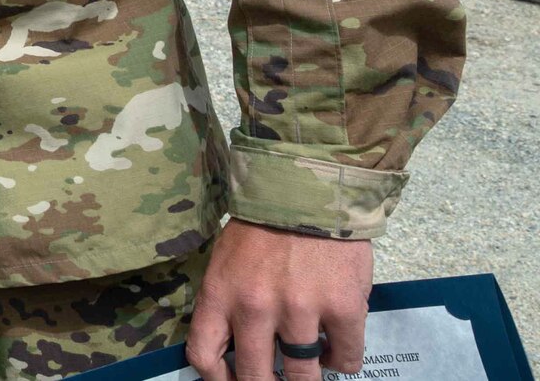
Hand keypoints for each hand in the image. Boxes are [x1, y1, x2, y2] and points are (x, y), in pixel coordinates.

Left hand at [186, 220, 371, 380]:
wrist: (307, 188)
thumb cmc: (261, 227)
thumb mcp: (224, 262)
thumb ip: (225, 304)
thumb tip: (231, 348)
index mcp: (219, 293)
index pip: (204, 355)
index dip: (218, 380)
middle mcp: (254, 308)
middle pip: (255, 376)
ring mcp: (300, 310)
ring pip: (303, 375)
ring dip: (306, 377)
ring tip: (308, 365)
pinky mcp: (342, 308)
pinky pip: (345, 358)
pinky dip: (340, 361)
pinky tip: (334, 349)